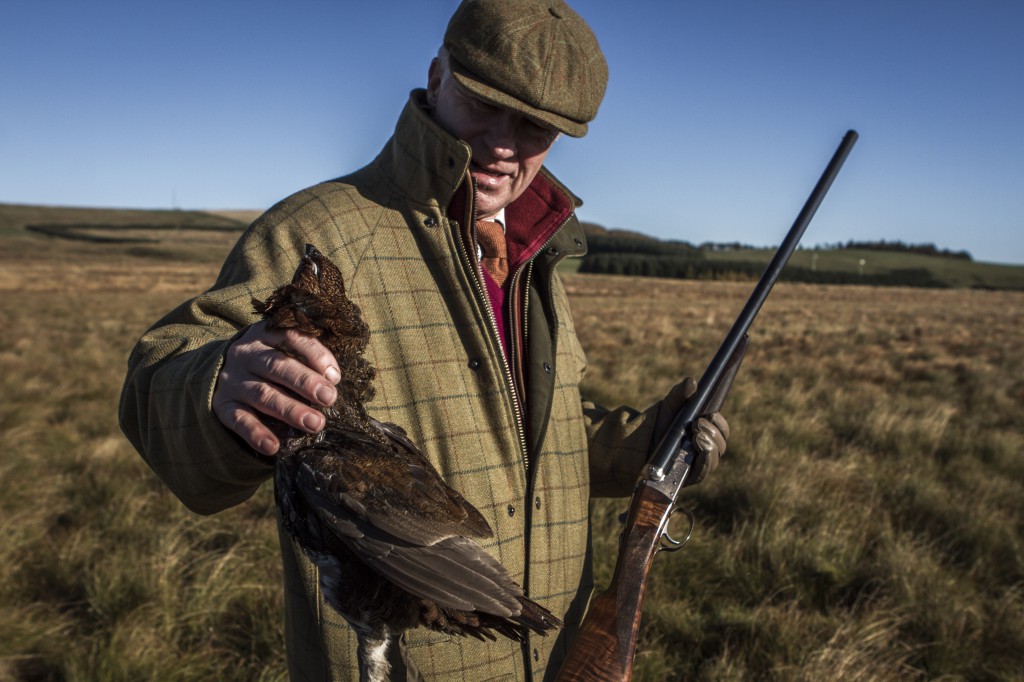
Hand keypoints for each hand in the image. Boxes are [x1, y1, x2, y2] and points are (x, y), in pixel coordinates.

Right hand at [212, 321, 340, 455]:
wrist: (219, 371)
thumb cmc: (268, 362)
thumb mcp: (282, 349)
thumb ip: (306, 357)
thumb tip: (333, 378)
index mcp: (265, 334)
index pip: (291, 337)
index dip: (314, 354)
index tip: (334, 376)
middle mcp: (246, 354)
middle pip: (276, 366)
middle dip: (305, 382)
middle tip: (329, 398)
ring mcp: (232, 380)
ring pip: (262, 394)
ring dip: (290, 410)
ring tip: (315, 423)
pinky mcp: (222, 405)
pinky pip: (239, 420)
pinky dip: (256, 434)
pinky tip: (273, 447)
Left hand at [656, 378, 730, 485]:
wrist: (637, 448)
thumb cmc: (657, 426)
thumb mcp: (668, 408)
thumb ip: (679, 395)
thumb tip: (691, 382)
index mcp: (705, 433)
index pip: (722, 430)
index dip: (720, 423)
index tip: (711, 414)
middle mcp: (704, 450)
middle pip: (721, 444)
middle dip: (713, 433)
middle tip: (697, 424)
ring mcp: (696, 464)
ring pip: (714, 458)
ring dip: (710, 446)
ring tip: (696, 435)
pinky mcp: (688, 477)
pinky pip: (703, 472)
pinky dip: (704, 461)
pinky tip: (698, 450)